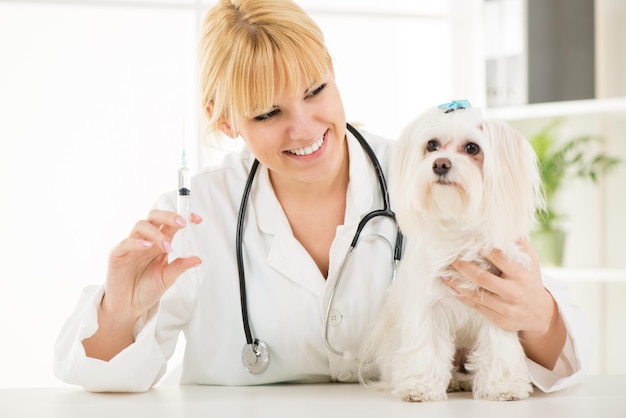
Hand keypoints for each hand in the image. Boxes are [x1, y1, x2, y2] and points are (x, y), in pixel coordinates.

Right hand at [83, 209, 202, 360]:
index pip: (170, 223)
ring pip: (141, 225)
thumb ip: (180, 266)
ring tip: (167, 247)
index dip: (182, 217)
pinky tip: (148, 247)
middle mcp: (145, 240)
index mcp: (159, 243)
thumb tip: (198, 259)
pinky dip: (136, 243)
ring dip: (156, 233)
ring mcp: (131, 246)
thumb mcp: (168, 278)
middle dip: (169, 216)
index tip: (197, 219)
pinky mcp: (117, 255)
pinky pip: (125, 243)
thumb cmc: (146, 290)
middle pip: (154, 216)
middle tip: (182, 224)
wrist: (129, 307)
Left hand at [442, 237, 565, 368]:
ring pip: (476, 294)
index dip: (482, 249)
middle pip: (482, 278)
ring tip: (443, 273)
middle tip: (449, 257)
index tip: (467, 240)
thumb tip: (505, 223)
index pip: (500, 258)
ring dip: (457, 283)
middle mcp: (513, 291)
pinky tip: (450, 287)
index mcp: (521, 274)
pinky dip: (461, 296)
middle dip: (463, 266)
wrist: (540, 314)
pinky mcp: (497, 318)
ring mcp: (505, 307)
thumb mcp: (531, 262)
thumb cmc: (530, 280)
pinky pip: (475, 306)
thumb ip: (519, 243)